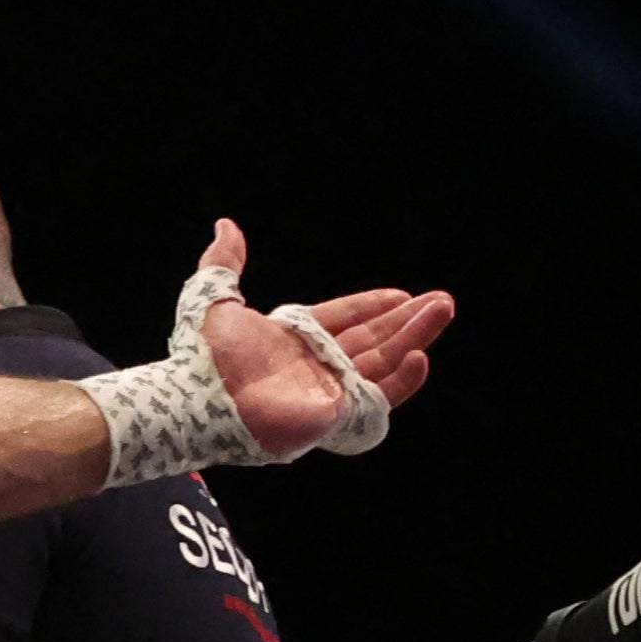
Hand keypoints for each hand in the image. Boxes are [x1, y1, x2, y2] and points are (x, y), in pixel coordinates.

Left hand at [188, 221, 453, 454]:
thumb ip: (223, 264)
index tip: (402, 294)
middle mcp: (314, 365)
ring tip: (443, 310)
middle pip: (373, 340)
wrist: (197, 400)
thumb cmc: (202, 356)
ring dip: (415, 336)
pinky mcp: (337, 415)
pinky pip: (379, 398)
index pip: (344, 319)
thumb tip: (226, 226)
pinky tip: (419, 355)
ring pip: (384, 362)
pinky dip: (403, 380)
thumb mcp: (212, 299)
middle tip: (442, 301)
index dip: (372, 306)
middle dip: (408, 320)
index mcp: (291, 339)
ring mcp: (328, 391)